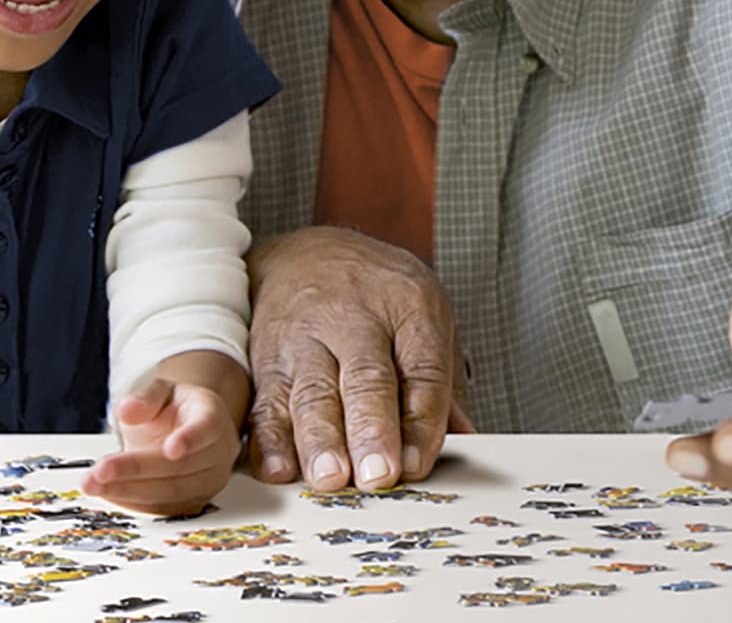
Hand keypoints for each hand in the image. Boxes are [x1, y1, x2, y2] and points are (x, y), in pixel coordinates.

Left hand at [83, 376, 241, 515]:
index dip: (190, 439)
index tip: (170, 449)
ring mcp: (208, 481)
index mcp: (212, 417)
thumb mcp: (161, 392)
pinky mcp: (193, 502)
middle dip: (136, 470)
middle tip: (101, 470)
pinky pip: (163, 508)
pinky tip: (107, 492)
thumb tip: (127, 410)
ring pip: (170, 493)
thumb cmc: (175, 410)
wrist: (186, 429)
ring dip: (128, 490)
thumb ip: (145, 399)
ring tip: (94, 484)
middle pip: (180, 467)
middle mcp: (218, 453)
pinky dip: (132, 502)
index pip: (206, 429)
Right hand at [245, 227, 473, 491]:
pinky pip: (266, 401)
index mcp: (409, 305)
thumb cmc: (377, 295)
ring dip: (320, 440)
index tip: (417, 465)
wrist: (304, 253)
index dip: (420, 420)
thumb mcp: (424, 316)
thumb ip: (443, 384)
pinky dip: (269, 439)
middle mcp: (355, 318)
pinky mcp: (267, 358)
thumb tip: (465, 441)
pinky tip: (279, 469)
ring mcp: (306, 337)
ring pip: (312, 392)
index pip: (422, 368)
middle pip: (366, 379)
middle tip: (378, 474)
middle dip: (370, 429)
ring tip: (328, 477)